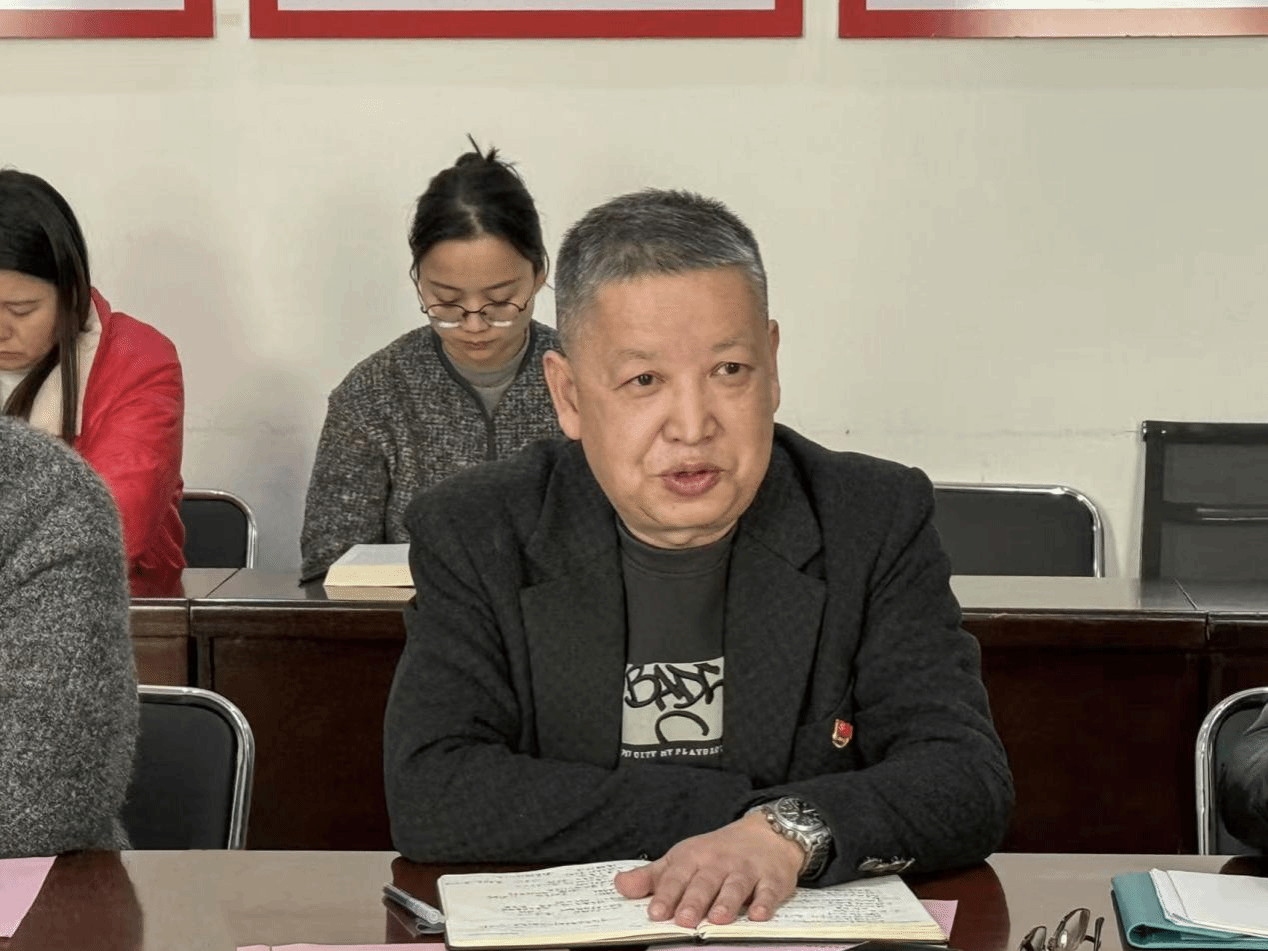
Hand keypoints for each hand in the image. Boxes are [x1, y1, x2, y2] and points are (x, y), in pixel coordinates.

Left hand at [614, 809, 802, 927]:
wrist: (766, 833)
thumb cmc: (717, 853)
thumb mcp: (683, 859)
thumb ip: (652, 877)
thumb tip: (619, 886)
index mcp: (693, 857)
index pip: (676, 876)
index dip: (666, 894)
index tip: (655, 913)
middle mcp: (719, 863)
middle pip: (705, 882)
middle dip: (694, 900)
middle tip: (684, 920)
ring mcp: (746, 870)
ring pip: (736, 886)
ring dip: (727, 902)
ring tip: (717, 919)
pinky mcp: (772, 879)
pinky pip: (768, 891)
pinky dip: (765, 902)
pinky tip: (758, 914)